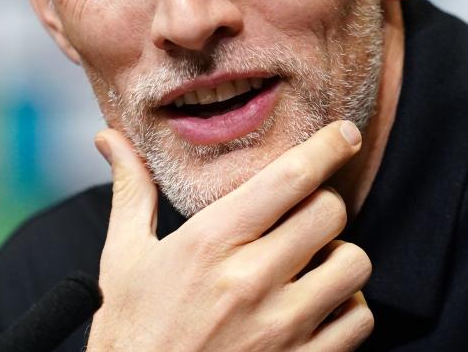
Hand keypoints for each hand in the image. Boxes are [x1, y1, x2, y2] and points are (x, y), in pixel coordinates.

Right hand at [86, 121, 373, 350]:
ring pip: (354, 264)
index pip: (290, 178)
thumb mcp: (123, 261)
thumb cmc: (130, 335)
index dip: (328, 147)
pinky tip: (320, 309)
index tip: (345, 135)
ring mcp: (280, 328)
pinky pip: (359, 320)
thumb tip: (109, 137)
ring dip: (340, 259)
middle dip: (324, 207)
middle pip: (331, 213)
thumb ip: (130, 192)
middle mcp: (250, 281)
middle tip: (304, 218)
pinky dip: (348, 309)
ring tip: (312, 266)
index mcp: (209, 244)